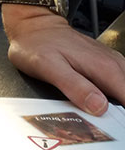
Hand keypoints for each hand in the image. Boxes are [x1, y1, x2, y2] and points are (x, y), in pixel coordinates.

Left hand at [4, 5, 124, 115]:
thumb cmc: (37, 44)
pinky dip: (109, 96)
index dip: (121, 119)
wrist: (34, 25)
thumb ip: (75, 87)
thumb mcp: (48, 67)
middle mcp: (114, 64)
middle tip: (94, 118)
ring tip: (90, 108)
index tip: (108, 124)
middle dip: (117, 114)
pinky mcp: (105, 64)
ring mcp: (111, 63)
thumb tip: (99, 107)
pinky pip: (116, 85)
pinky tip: (92, 99)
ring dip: (114, 105)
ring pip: (123, 92)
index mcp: (106, 68)